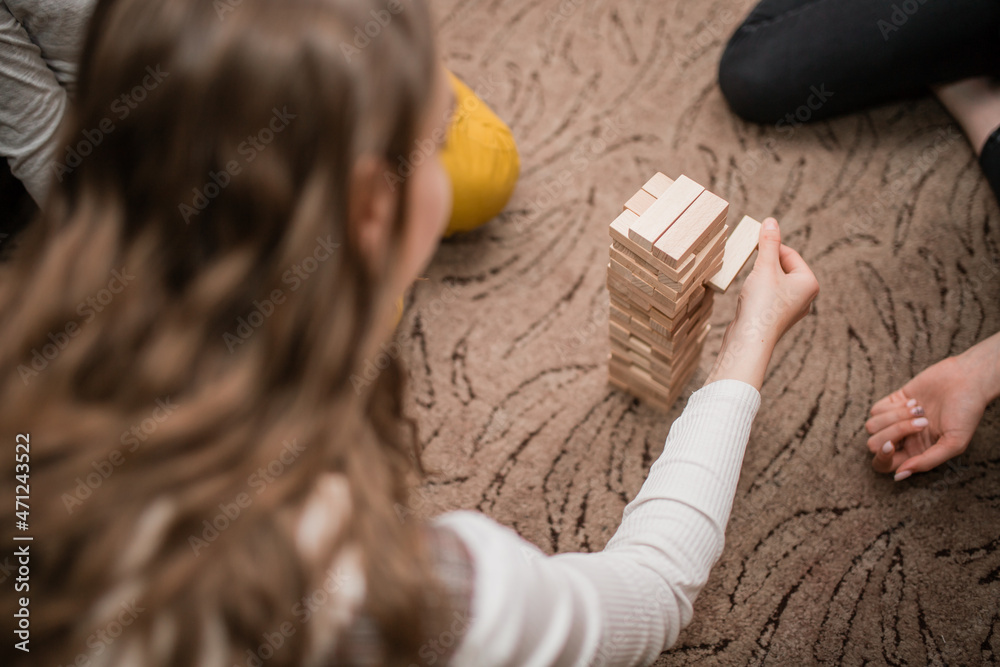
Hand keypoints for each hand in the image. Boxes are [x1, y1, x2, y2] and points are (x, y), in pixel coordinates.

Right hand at [707, 217, 819, 389]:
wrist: (751, 340)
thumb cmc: (762, 305)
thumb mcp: (765, 267)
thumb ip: (768, 243)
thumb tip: (771, 221)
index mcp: (809, 283)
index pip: (790, 254)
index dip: (771, 246)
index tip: (754, 242)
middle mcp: (805, 297)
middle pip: (783, 268)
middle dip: (766, 263)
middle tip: (751, 262)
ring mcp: (791, 309)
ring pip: (775, 283)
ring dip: (760, 278)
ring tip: (750, 283)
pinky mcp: (776, 318)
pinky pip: (769, 297)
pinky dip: (758, 292)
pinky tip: (749, 297)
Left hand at [866, 342, 998, 478]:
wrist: (966, 380)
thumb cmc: (965, 413)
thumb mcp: (954, 443)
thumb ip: (927, 461)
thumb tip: (899, 475)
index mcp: (915, 453)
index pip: (884, 465)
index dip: (882, 458)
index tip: (891, 445)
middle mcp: (903, 439)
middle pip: (874, 445)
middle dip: (893, 433)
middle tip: (921, 423)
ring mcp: (895, 420)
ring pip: (872, 426)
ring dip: (896, 418)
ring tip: (920, 410)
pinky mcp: (892, 402)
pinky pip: (875, 410)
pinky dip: (893, 406)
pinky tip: (914, 402)